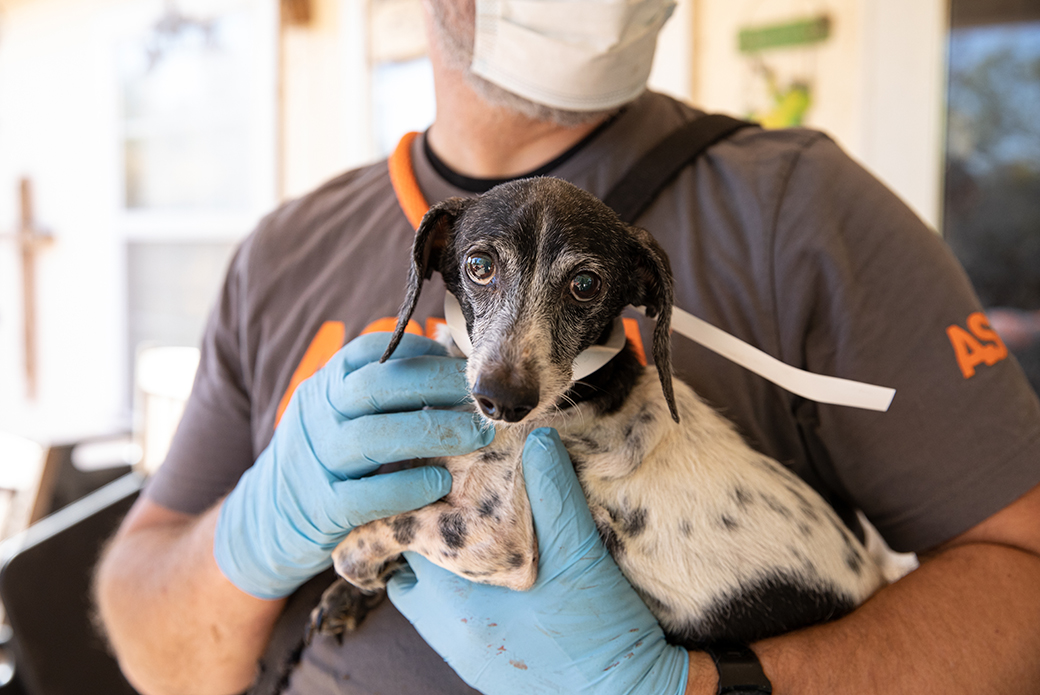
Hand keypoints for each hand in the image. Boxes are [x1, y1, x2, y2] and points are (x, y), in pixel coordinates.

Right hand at [214, 332, 493, 598]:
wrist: (267, 519)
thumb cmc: (331, 460)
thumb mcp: (343, 415)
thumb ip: (385, 394)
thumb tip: (455, 367)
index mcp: (325, 385)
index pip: (369, 351)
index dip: (419, 351)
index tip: (458, 362)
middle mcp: (316, 415)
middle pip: (376, 387)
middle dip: (437, 385)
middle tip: (482, 398)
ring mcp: (315, 461)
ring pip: (372, 438)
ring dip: (433, 432)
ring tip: (477, 436)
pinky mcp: (320, 509)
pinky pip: (365, 496)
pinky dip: (407, 487)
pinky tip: (440, 483)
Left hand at [388, 428, 688, 694]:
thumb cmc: (600, 631)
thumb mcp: (580, 554)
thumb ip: (553, 494)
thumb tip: (535, 437)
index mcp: (457, 599)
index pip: (406, 536)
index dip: (421, 500)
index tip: (441, 474)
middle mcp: (446, 629)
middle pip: (407, 565)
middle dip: (426, 529)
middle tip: (454, 497)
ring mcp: (461, 650)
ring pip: (422, 593)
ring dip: (440, 562)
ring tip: (472, 531)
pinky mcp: (479, 664)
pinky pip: (446, 617)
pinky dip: (456, 590)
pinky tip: (493, 573)